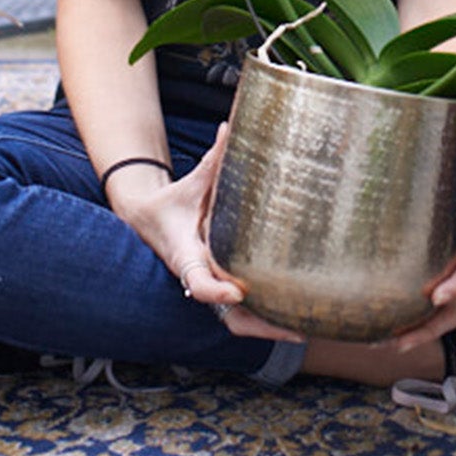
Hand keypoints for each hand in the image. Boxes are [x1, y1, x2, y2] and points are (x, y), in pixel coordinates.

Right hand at [122, 125, 303, 343]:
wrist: (148, 223)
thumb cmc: (171, 203)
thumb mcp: (189, 184)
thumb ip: (212, 160)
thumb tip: (229, 127)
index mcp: (185, 255)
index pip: (197, 281)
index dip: (215, 291)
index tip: (238, 292)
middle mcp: (198, 278)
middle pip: (227, 316)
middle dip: (260, 326)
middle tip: (296, 327)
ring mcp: (210, 287)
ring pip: (236, 323)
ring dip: (268, 329)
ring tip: (307, 328)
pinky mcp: (219, 288)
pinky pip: (242, 314)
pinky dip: (264, 319)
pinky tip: (295, 317)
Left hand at [389, 159, 455, 353]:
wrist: (455, 167)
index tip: (436, 298)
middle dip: (432, 324)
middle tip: (402, 338)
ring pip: (446, 313)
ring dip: (421, 333)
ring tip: (390, 344)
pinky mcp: (442, 276)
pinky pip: (433, 308)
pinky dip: (415, 324)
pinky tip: (387, 333)